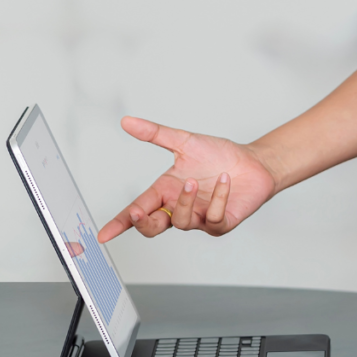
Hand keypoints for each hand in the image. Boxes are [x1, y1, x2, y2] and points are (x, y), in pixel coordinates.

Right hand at [97, 117, 277, 241]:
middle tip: (139, 211)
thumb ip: (155, 134)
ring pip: (182, 222)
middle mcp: (180, 207)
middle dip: (143, 223)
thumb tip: (127, 122)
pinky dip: (218, 199)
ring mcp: (200, 218)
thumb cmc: (219, 156)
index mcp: (166, 191)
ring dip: (185, 201)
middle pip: (152, 228)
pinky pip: (213, 218)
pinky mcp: (222, 222)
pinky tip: (225, 180)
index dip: (120, 223)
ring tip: (194, 180)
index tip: (104, 234)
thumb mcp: (184, 142)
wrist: (253, 162)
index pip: (137, 210)